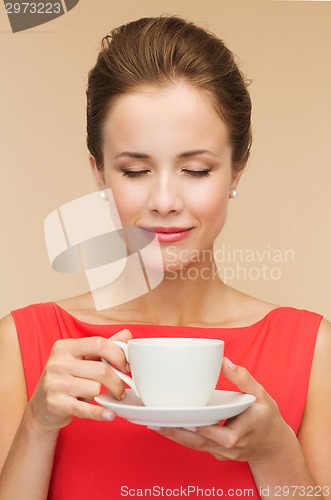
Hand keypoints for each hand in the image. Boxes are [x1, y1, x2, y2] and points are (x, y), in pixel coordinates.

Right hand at [26, 329, 131, 431]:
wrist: (40, 406)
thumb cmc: (66, 378)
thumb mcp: (81, 359)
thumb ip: (103, 347)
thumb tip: (126, 334)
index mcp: (65, 347)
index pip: (99, 344)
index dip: (118, 355)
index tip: (126, 366)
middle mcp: (57, 363)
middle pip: (101, 369)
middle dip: (117, 382)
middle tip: (120, 389)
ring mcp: (55, 383)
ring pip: (95, 388)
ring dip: (101, 394)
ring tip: (94, 395)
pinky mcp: (55, 404)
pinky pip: (85, 409)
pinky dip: (100, 413)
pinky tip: (109, 414)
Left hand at [152, 358, 292, 464]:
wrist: (272, 446)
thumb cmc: (266, 418)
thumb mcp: (262, 395)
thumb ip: (244, 379)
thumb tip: (225, 361)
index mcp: (242, 432)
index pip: (223, 436)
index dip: (205, 430)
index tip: (188, 420)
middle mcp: (230, 447)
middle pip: (201, 443)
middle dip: (178, 434)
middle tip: (158, 422)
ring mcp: (221, 453)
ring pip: (195, 446)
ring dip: (175, 436)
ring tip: (155, 423)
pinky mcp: (215, 452)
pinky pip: (196, 445)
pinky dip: (181, 437)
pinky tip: (166, 426)